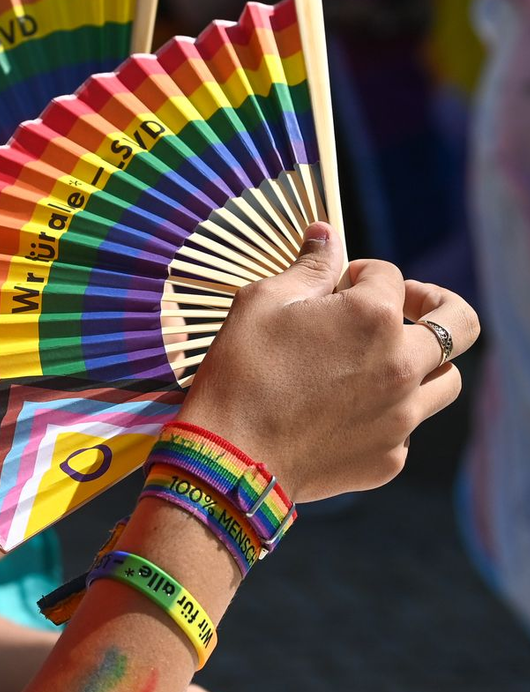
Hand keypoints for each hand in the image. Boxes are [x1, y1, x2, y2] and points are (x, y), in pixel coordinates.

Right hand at [179, 222, 479, 501]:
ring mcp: (402, 416)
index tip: (337, 283)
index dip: (360, 272)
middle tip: (407, 304)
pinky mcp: (389, 457)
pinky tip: (348, 409)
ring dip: (425, 361)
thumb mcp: (262, 302)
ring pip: (447, 380)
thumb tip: (326, 234)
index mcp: (372, 317)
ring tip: (385, 360)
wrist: (230, 457)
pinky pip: (408, 427)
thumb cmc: (241, 371)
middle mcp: (401, 364)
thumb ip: (308, 267)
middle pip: (460, 322)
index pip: (388, 275)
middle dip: (436, 303)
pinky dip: (388, 411)